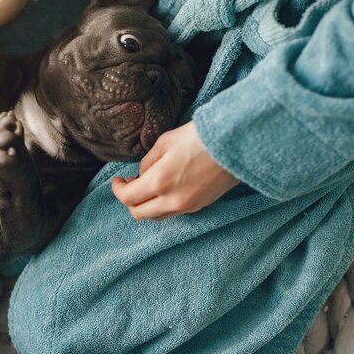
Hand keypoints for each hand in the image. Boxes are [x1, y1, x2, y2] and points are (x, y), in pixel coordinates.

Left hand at [112, 121, 239, 220]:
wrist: (235, 144)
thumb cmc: (199, 137)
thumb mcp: (165, 142)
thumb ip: (148, 161)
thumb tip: (141, 174)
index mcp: (160, 182)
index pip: (128, 198)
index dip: (118, 190)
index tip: (118, 180)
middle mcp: (172, 200)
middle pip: (139, 213)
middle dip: (129, 201)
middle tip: (129, 185)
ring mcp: (187, 207)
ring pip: (156, 216)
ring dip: (146, 204)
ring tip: (148, 186)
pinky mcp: (200, 206)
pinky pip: (173, 212)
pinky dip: (163, 205)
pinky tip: (166, 189)